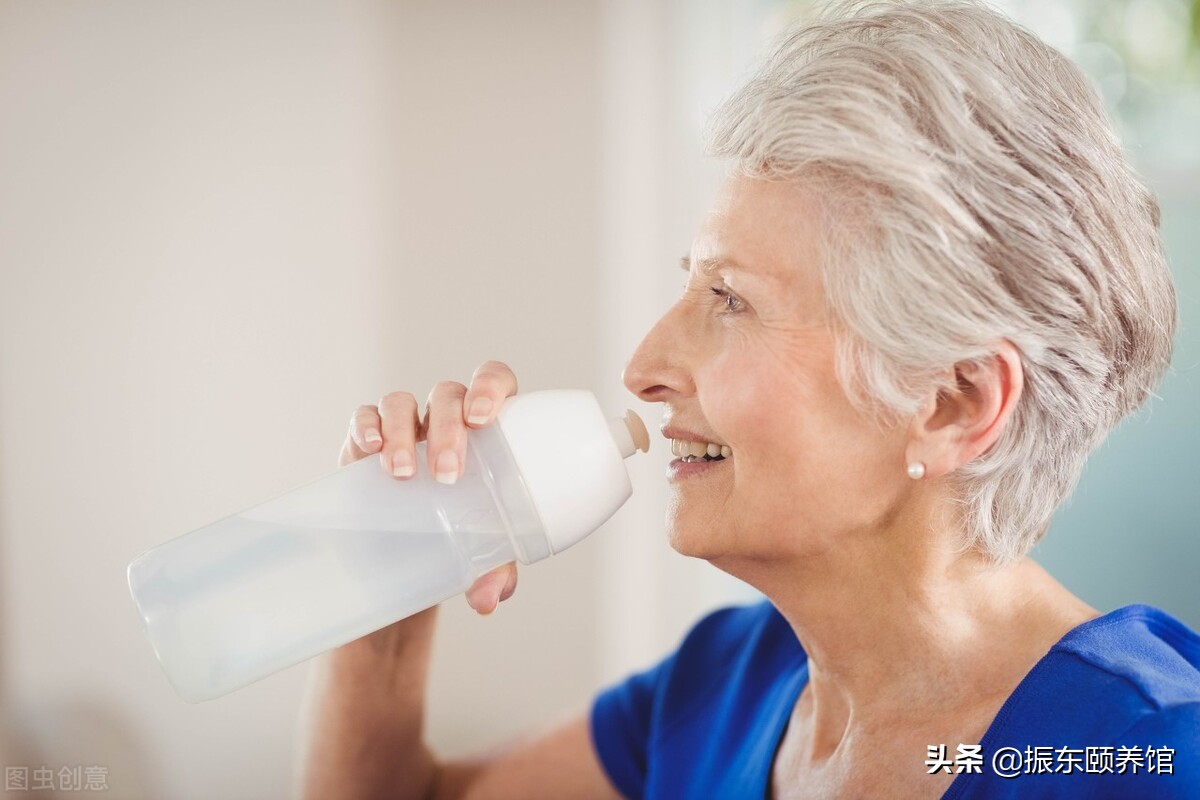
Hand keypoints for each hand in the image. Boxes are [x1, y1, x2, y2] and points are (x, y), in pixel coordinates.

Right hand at [339, 361, 519, 615]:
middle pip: (448, 395)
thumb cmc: (465, 539)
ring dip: (403, 431)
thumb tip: (488, 597)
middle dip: (447, 427)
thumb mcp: (485, 553)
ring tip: (402, 473)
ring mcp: (406, 427)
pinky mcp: (366, 441)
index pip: (494, 381)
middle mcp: (447, 419)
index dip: (489, 386)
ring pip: (403, 402)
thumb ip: (495, 569)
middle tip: (446, 474)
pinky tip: (369, 448)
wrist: (413, 558)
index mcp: (490, 428)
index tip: (483, 419)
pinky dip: (367, 425)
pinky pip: (364, 416)